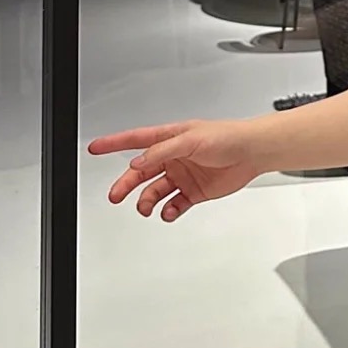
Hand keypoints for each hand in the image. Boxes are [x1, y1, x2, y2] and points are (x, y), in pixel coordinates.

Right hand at [86, 120, 264, 221]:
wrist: (252, 152)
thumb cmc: (227, 136)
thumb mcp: (191, 139)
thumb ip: (163, 151)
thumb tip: (138, 162)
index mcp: (169, 139)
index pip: (134, 140)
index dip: (113, 143)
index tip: (95, 148)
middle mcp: (173, 158)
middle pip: (140, 173)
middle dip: (125, 184)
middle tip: (115, 195)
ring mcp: (182, 175)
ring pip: (154, 191)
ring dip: (147, 201)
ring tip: (146, 208)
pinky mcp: (194, 192)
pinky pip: (174, 204)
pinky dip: (168, 210)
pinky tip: (168, 211)